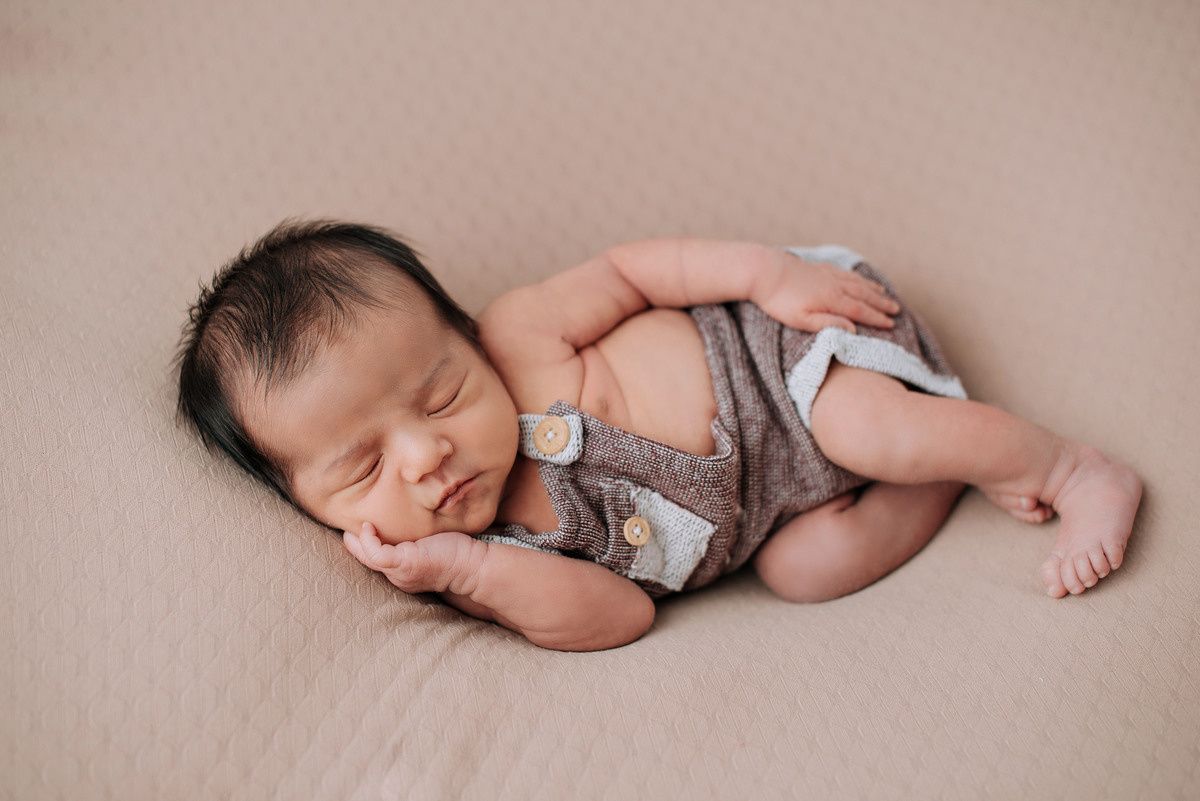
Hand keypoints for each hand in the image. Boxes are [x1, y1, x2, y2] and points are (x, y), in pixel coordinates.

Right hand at [342, 522, 485, 595]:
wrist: (472, 566)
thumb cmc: (454, 553)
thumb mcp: (427, 547)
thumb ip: (414, 542)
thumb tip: (409, 523)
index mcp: (402, 573)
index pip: (375, 562)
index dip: (363, 547)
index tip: (358, 529)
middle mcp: (397, 576)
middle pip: (365, 561)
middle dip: (354, 544)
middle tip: (346, 527)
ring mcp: (398, 572)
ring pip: (366, 557)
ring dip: (357, 541)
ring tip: (355, 525)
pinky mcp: (402, 563)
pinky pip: (374, 553)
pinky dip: (367, 540)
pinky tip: (368, 527)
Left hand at [753, 253, 899, 332]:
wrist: (763, 270)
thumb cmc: (779, 300)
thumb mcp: (801, 319)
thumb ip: (827, 324)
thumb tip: (853, 329)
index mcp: (832, 300)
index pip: (860, 311)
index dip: (876, 318)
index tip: (891, 324)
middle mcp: (834, 285)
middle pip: (864, 295)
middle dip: (881, 304)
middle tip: (896, 310)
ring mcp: (826, 274)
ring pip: (856, 282)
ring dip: (872, 289)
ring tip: (885, 293)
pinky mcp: (817, 267)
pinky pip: (844, 272)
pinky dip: (857, 276)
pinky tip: (858, 278)